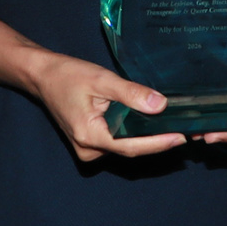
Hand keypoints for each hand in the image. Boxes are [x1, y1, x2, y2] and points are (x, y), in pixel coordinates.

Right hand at [29, 54, 186, 162]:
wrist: (42, 77)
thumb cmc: (68, 75)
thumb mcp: (101, 80)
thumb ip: (130, 94)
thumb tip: (160, 106)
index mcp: (89, 136)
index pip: (132, 147)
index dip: (159, 144)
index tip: (181, 138)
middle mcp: (88, 150)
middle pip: (130, 149)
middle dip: (157, 140)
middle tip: (184, 129)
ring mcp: (87, 150)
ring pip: (124, 147)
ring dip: (145, 137)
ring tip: (172, 125)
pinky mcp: (89, 144)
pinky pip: (116, 142)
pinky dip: (132, 133)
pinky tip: (149, 123)